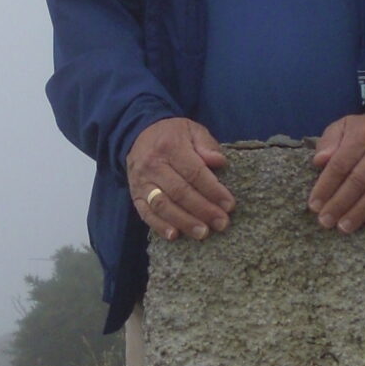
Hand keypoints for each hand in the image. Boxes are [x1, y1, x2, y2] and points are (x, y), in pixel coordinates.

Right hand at [127, 118, 233, 240]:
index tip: (229, 205)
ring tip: (202, 233)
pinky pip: (146, 213)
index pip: (194, 172)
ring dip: (184, 221)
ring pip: (163, 205)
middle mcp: (153, 165)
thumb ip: (207, 145)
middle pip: (180, 192)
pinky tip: (174, 235)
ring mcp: (142, 181)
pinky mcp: (135, 195)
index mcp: (171, 147)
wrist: (138, 134)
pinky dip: (159, 226)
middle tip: (221, 223)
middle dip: (203, 210)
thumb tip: (219, 161)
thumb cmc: (172, 135)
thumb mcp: (192, 130)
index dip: (213, 190)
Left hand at [309, 114, 364, 232]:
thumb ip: (329, 142)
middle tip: (325, 221)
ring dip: (359, 212)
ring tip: (344, 227)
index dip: (326, 187)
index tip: (314, 205)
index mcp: (362, 136)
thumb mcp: (343, 126)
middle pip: (358, 181)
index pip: (341, 165)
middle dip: (340, 204)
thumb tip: (319, 161)